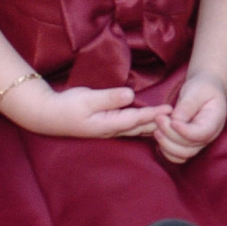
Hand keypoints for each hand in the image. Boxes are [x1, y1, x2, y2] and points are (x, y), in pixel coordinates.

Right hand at [6, 82, 164, 138]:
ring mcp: (108, 130)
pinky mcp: (105, 126)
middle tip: (179, 119)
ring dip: (152, 125)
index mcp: (108, 124)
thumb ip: (109, 98)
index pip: (137, 119)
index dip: (155, 115)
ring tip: (169, 122)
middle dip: (159, 123)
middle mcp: (111, 130)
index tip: (171, 111)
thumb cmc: (66, 106)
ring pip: (135, 129)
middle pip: (140, 127)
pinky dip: (141, 124)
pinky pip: (128, 127)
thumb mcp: (87, 99)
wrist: (47, 115)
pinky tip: (148, 124)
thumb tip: (130, 95)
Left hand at [155, 74, 226, 163]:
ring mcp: (198, 143)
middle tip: (159, 118)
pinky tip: (159, 134)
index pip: (201, 134)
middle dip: (170, 135)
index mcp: (215, 121)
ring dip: (166, 144)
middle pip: (190, 147)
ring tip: (156, 127)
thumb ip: (188, 105)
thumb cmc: (202, 88)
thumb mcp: (197, 90)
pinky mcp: (188, 145)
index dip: (184, 131)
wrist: (204, 91)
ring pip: (182, 154)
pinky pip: (177, 156)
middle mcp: (208, 136)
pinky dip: (165, 150)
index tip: (171, 120)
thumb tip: (176, 119)